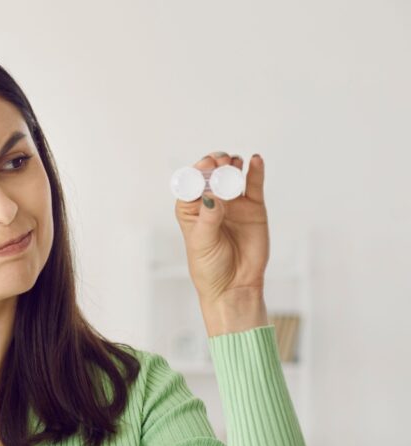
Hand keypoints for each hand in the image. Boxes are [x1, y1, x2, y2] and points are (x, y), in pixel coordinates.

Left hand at [175, 151, 269, 306]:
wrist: (234, 285)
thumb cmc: (209, 267)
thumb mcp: (203, 242)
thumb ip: (209, 217)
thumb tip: (211, 195)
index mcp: (190, 209)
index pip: (190, 184)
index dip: (197, 172)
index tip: (205, 165)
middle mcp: (210, 202)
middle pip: (211, 176)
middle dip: (214, 165)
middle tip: (219, 161)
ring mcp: (232, 203)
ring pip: (231, 176)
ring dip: (231, 165)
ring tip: (233, 162)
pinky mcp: (253, 207)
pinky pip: (254, 185)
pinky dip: (255, 171)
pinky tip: (255, 160)